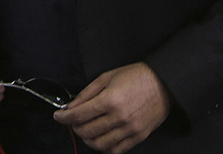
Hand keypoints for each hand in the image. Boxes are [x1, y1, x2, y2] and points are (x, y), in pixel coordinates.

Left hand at [53, 63, 169, 153]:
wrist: (164, 83)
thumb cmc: (137, 76)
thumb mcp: (108, 77)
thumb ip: (87, 93)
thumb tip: (72, 106)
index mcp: (110, 100)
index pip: (79, 115)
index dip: (64, 117)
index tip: (59, 116)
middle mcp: (119, 117)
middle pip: (86, 131)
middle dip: (75, 127)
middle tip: (73, 121)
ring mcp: (129, 129)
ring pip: (99, 144)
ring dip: (88, 139)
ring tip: (87, 130)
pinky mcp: (138, 137)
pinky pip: (115, 150)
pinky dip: (104, 147)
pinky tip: (101, 138)